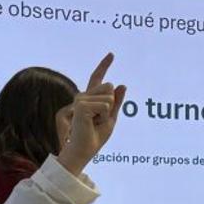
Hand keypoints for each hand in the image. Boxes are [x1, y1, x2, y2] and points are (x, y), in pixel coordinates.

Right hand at [58, 53, 126, 175]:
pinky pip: (105, 106)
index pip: (98, 79)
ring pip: (109, 98)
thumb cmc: (95, 137)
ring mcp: (80, 99)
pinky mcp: (81, 105)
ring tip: (95, 122)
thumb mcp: (111, 119)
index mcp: (90, 98)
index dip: (104, 65)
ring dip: (107, 114)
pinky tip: (92, 123)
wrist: (83, 149)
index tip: (112, 54)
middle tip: (100, 120)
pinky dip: (104, 116)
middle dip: (112, 106)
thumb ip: (116, 102)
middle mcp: (83, 96)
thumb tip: (122, 84)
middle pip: (109, 88)